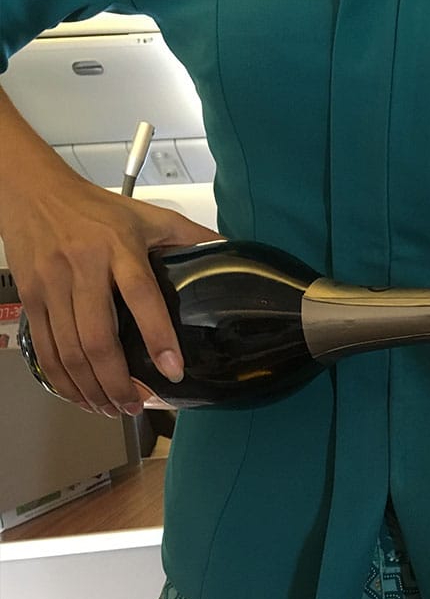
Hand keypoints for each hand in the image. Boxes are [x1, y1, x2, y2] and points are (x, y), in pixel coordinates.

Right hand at [3, 172, 219, 415]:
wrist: (31, 190)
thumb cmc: (95, 206)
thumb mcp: (148, 215)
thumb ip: (190, 235)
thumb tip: (230, 251)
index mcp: (119, 248)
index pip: (142, 297)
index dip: (158, 336)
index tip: (173, 370)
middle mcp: (83, 268)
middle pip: (98, 338)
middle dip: (118, 381)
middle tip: (138, 406)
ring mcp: (52, 285)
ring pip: (69, 350)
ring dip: (91, 387)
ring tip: (113, 409)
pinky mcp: (30, 297)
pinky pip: (44, 348)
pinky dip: (61, 379)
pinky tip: (79, 396)